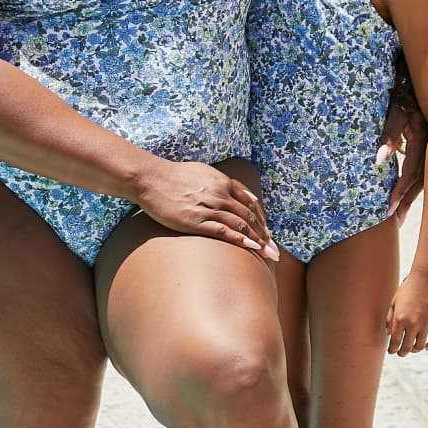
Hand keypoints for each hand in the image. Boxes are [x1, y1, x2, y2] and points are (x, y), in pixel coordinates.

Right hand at [135, 159, 279, 259]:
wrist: (151, 179)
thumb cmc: (174, 176)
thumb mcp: (204, 172)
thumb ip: (223, 182)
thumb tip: (239, 193)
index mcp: (223, 182)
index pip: (250, 204)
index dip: (262, 221)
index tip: (269, 236)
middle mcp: (220, 194)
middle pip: (250, 216)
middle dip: (265, 236)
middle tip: (275, 252)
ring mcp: (209, 207)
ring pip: (241, 224)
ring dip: (258, 240)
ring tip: (268, 255)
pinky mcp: (196, 220)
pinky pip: (224, 231)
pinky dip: (240, 239)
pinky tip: (252, 248)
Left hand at [378, 104, 427, 224]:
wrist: (420, 81)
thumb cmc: (402, 96)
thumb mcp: (394, 111)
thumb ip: (389, 134)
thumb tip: (379, 160)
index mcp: (424, 139)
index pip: (411, 172)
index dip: (399, 191)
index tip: (389, 208)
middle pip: (419, 181)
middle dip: (406, 201)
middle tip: (394, 221)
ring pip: (423, 178)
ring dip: (410, 197)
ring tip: (399, 217)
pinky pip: (422, 171)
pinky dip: (413, 186)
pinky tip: (405, 197)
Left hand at [385, 269, 427, 354]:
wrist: (426, 278)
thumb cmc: (408, 288)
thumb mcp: (395, 301)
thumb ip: (390, 318)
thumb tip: (388, 333)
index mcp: (400, 319)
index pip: (394, 341)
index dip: (392, 349)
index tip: (391, 351)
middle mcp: (412, 324)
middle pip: (407, 347)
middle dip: (402, 352)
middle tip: (400, 353)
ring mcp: (425, 323)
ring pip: (420, 345)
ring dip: (415, 350)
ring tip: (412, 349)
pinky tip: (426, 347)